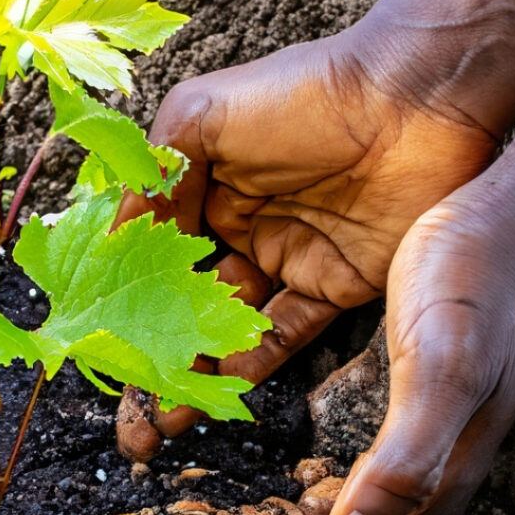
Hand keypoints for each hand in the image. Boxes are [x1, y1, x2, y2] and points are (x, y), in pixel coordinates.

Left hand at [85, 122, 514, 514]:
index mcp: (406, 489)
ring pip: (247, 494)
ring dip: (176, 512)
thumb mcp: (447, 369)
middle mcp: (371, 481)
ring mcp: (351, 447)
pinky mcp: (335, 411)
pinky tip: (159, 456)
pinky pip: (256, 451)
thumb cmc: (481, 292)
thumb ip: (407, 461)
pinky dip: (204, 460)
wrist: (502, 230)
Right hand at [115, 27, 496, 458]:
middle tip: (130, 414)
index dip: (123, 303)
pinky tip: (222, 389)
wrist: (417, 96)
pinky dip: (255, 362)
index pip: (153, 257)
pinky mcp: (336, 284)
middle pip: (186, 303)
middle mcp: (239, 227)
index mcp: (203, 188)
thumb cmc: (303, 93)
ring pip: (230, 327)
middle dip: (154, 356)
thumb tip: (114, 239)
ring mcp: (286, 258)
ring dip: (198, 371)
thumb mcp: (203, 117)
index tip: (97, 349)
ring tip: (165, 420)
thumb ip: (154, 174)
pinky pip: (288, 332)